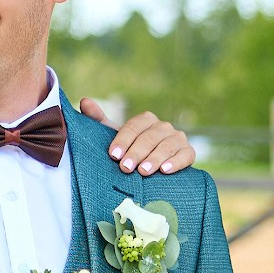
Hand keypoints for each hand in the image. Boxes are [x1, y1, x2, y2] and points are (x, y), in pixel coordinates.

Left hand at [80, 99, 195, 176]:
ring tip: (144, 171)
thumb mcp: (113, 137)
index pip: (134, 127)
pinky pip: (186, 155)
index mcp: (146, 120)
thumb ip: (98, 120)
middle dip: (137, 152)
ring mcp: (177, 138)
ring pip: (167, 145)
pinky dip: (176, 162)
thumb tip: (85, 101)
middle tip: (126, 167)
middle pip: (150, 137)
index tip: (114, 155)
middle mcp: (163, 126)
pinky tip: (165, 171)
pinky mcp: (188, 153)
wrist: (151, 169)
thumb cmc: (128, 151)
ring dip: (155, 158)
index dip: (123, 140)